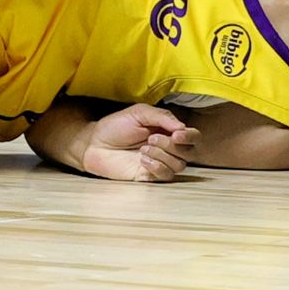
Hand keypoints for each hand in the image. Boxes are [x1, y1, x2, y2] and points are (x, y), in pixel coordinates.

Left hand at [82, 103, 198, 181]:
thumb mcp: (139, 113)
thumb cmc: (116, 126)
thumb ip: (162, 116)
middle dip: (172, 145)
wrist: (94, 143)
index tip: (177, 133)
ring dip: (162, 155)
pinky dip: (157, 167)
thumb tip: (182, 127)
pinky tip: (142, 160)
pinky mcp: (149, 176)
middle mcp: (168, 148)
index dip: (190, 136)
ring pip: (179, 165)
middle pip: (190, 152)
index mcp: (168, 131)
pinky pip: (165, 176)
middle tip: (151, 138)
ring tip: (143, 149)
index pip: (194, 137)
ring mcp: (159, 163)